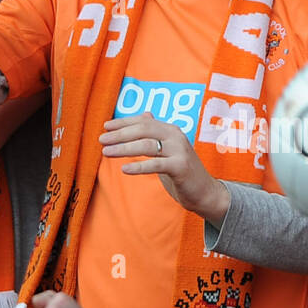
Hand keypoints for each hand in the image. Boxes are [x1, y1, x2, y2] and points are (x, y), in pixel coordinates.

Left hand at [100, 116, 229, 224]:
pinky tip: (124, 170)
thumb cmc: (182, 171)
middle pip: (144, 130)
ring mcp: (179, 151)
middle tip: (102, 140)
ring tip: (107, 152)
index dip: (123, 122)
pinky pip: (156, 165)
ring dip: (124, 148)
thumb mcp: (168, 149)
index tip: (106, 126)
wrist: (205, 192)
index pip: (144, 121)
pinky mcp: (181, 167)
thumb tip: (145, 114)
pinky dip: (139, 166)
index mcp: (171, 130)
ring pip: (147, 145)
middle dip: (120, 134)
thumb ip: (156, 133)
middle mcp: (176, 136)